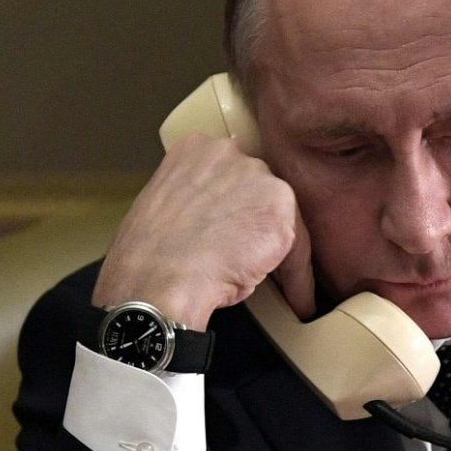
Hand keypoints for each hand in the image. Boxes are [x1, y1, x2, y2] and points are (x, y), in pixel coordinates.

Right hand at [93, 134, 312, 328]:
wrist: (159, 277)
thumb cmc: (152, 255)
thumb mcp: (168, 204)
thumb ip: (199, 197)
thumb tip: (222, 217)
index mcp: (197, 150)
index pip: (233, 178)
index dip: (237, 211)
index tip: (239, 233)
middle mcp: (231, 153)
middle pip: (261, 192)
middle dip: (258, 224)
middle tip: (252, 259)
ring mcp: (257, 177)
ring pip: (283, 218)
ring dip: (277, 249)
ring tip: (272, 281)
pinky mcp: (280, 209)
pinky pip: (298, 249)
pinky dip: (297, 277)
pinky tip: (297, 300)